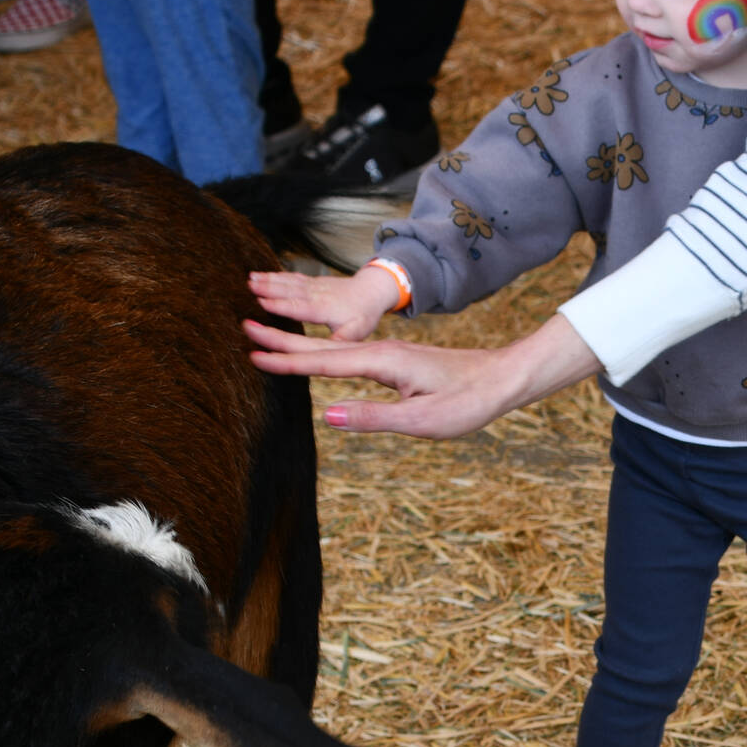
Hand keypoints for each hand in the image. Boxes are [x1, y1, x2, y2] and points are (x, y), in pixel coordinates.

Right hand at [243, 312, 601, 438]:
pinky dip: (323, 351)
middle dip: (282, 340)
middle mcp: (381, 352)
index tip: (252, 352)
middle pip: (322, 349)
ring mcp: (388, 354)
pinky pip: (348, 354)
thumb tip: (328, 415)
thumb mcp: (422, 419)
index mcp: (382, 362)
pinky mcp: (395, 360)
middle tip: (243, 327)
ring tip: (267, 333)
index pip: (324, 362)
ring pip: (334, 349)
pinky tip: (317, 355)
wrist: (503, 379)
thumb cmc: (467, 402)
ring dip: (298, 343)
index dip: (287, 360)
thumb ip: (374, 417)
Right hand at [249, 267, 399, 341]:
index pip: (300, 307)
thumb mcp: (358, 331)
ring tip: (249, 277)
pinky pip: (292, 277)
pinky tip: (262, 274)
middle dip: (268, 288)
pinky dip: (276, 275)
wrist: (372, 290)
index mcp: (325, 308)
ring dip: (269, 279)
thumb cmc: (364, 314)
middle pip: (290, 290)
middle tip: (248, 286)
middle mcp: (318, 294)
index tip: (261, 303)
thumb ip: (342, 339)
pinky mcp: (313, 281)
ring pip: (289, 281)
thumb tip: (328, 351)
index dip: (280, 305)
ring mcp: (314, 285)